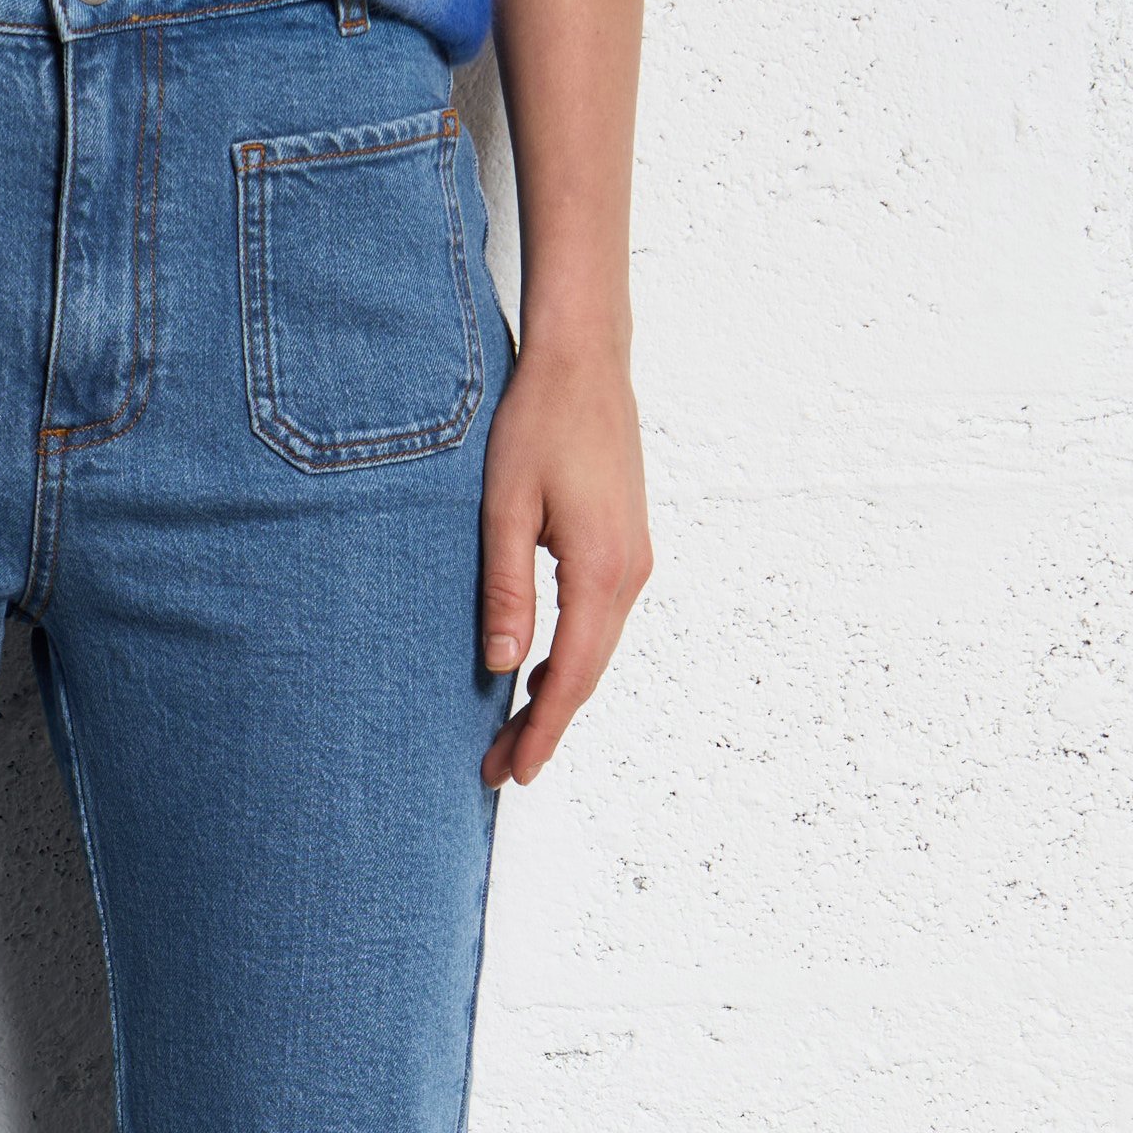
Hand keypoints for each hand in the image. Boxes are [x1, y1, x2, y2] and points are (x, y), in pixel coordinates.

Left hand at [478, 336, 650, 787]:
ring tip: (511, 735)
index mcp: (602, 570)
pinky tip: (539, 674)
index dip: (543, 732)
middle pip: (587, 674)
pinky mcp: (626, 546)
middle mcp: (630, 572)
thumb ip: (506, 590)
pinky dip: (570, 659)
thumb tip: (503, 668)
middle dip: (544, 727)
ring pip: (595, 651)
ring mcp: (634, 559)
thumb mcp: (505, 508)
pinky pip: (599, 623)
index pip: (572, 676)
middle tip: (497, 770)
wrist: (584, 359)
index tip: (515, 773)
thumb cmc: (538, 422)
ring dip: (556, 696)